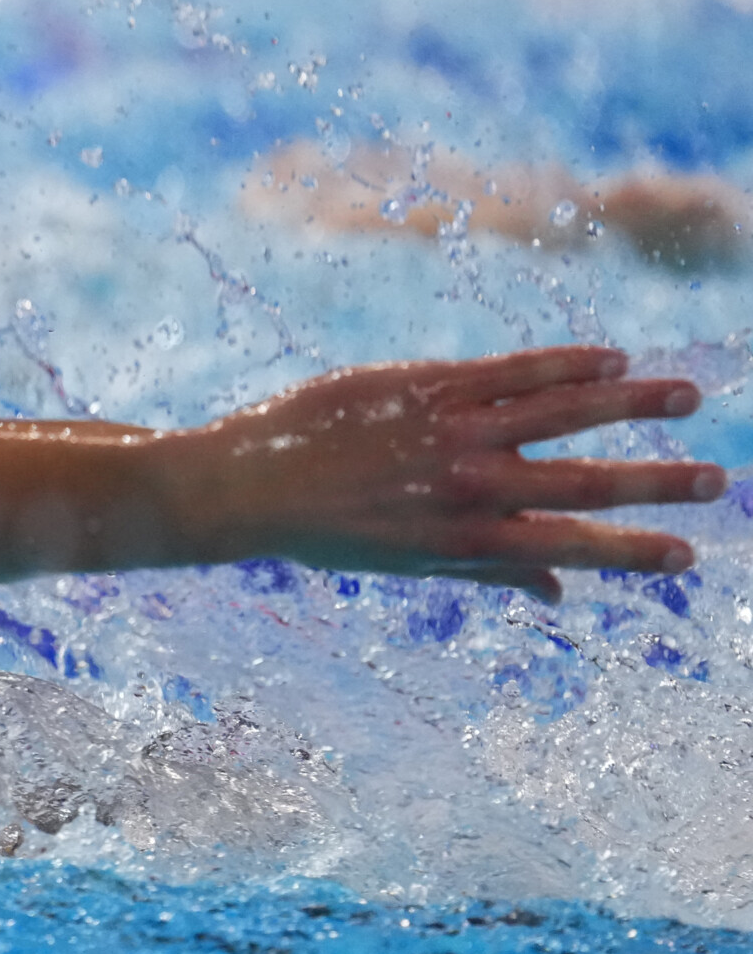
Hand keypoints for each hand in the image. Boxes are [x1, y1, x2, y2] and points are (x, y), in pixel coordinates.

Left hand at [175, 346, 724, 601]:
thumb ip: (489, 571)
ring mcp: (451, 432)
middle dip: (656, 483)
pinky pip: (511, 370)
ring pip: (561, 411)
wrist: (247, 484)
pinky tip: (612, 359)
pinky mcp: (427, 387)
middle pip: (585, 482)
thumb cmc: (329, 530)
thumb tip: (558, 594)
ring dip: (631, 404)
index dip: (634, 553)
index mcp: (469, 540)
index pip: (572, 548)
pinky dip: (565, 363)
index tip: (688, 554)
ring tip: (685, 398)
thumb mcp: (411, 564)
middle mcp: (470, 487)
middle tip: (717, 480)